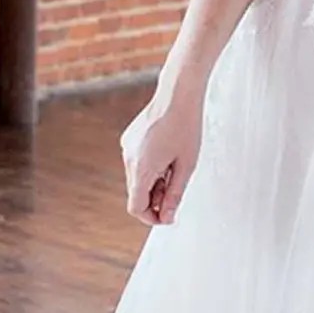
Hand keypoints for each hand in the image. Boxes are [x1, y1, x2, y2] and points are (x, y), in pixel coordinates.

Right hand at [120, 84, 202, 225]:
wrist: (177, 95)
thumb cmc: (186, 128)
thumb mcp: (186, 166)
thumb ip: (175, 194)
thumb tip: (167, 217)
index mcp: (142, 168)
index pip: (136, 207)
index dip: (152, 217)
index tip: (168, 216)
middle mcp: (129, 159)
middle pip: (136, 194)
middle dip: (155, 199)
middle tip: (176, 188)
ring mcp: (126, 148)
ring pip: (136, 179)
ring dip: (153, 183)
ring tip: (174, 168)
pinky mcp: (128, 139)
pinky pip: (136, 163)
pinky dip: (149, 168)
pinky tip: (166, 155)